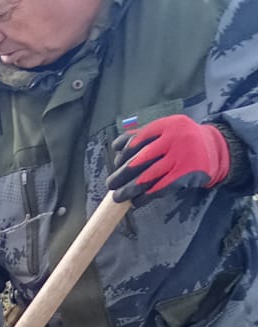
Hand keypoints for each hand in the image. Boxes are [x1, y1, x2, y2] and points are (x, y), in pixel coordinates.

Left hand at [107, 114, 229, 203]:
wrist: (215, 149)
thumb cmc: (183, 141)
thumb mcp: (167, 130)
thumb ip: (145, 135)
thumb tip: (117, 148)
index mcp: (167, 125)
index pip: (138, 139)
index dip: (123, 153)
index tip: (117, 163)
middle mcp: (174, 139)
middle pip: (140, 160)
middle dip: (122, 174)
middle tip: (111, 184)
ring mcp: (181, 157)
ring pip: (148, 177)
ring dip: (130, 189)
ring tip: (118, 197)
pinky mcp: (186, 174)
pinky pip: (160, 188)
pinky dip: (146, 197)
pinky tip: (137, 202)